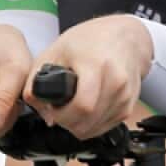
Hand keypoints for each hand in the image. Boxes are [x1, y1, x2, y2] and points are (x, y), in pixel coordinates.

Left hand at [24, 15, 152, 138]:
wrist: (125, 36)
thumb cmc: (91, 39)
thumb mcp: (56, 50)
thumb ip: (37, 78)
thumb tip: (38, 107)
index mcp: (96, 64)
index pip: (82, 105)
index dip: (62, 115)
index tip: (53, 110)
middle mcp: (115, 81)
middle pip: (88, 121)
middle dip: (67, 123)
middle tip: (59, 112)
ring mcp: (125, 95)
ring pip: (97, 128)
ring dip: (79, 126)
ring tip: (71, 109)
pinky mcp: (129, 105)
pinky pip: (106, 127)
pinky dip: (92, 125)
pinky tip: (85, 110)